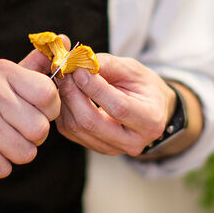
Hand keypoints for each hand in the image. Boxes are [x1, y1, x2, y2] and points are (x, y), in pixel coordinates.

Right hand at [0, 49, 59, 176]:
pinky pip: (5, 168)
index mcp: (1, 73)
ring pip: (26, 152)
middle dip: (32, 137)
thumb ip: (32, 65)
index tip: (36, 112)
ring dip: (15, 153)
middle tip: (13, 130)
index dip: (50, 110)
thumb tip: (64, 41)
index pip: (49, 94)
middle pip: (41, 129)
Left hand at [55, 53, 174, 155]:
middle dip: (73, 94)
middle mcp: (132, 142)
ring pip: (76, 128)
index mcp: (150, 121)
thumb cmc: (144, 87)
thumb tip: (80, 63)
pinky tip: (65, 94)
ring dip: (64, 101)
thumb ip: (109, 65)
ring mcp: (112, 149)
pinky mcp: (95, 148)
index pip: (118, 108)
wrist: (150, 109)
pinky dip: (63, 110)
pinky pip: (70, 131)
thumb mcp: (133, 70)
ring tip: (64, 80)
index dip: (94, 88)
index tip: (79, 69)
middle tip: (65, 72)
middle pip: (91, 122)